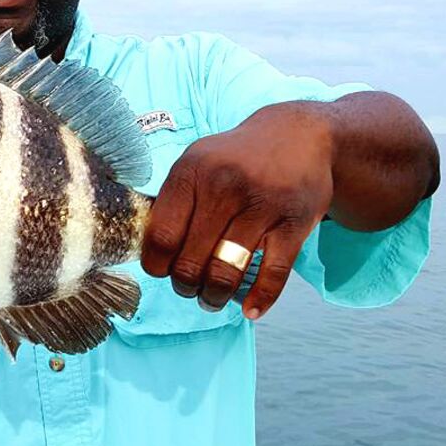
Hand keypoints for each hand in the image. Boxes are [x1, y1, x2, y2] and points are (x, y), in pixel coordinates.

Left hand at [141, 102, 333, 319]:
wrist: (299, 135)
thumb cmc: (236, 158)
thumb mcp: (197, 161)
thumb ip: (172, 200)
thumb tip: (146, 249)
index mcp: (192, 171)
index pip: (161, 236)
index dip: (156, 265)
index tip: (162, 271)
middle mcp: (224, 186)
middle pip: (190, 261)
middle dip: (185, 286)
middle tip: (189, 288)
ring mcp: (262, 204)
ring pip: (225, 272)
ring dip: (214, 297)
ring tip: (212, 299)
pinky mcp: (294, 223)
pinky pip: (272, 274)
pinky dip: (259, 299)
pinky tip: (249, 309)